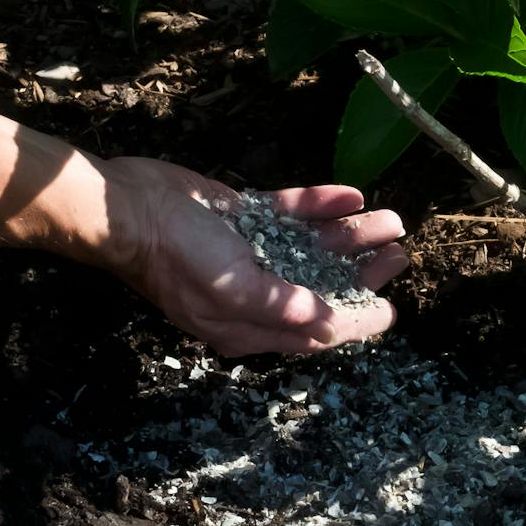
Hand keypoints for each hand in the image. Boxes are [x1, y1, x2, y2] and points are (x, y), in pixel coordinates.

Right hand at [98, 157, 408, 355]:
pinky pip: (289, 214)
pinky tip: (352, 196)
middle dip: (363, 273)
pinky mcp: (239, 217)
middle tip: (400, 256)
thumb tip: (331, 325)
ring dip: (351, 236)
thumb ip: (285, 308)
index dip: (356, 321)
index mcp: (249, 324)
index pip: (315, 329)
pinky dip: (320, 206)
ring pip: (311, 248)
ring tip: (391, 221)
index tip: (390, 310)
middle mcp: (253, 293)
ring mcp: (247, 252)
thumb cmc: (176, 254)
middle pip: (321, 286)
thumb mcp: (233, 289)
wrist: (125, 206)